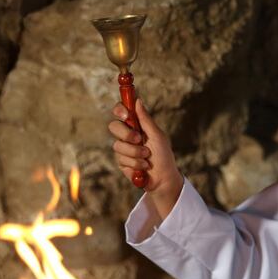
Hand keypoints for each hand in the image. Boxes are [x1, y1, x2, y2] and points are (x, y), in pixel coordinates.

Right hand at [108, 99, 183, 217]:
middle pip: (114, 126)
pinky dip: (135, 163)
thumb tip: (138, 100)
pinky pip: (121, 158)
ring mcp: (123, 148)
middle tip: (139, 139)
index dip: (119, 109)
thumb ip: (146, 120)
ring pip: (118, 145)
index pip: (122, 112)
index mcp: (137, 125)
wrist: (163, 178)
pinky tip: (143, 167)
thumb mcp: (157, 136)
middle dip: (126, 134)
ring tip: (147, 158)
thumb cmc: (163, 156)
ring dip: (135, 152)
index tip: (125, 114)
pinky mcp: (121, 162)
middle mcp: (128, 135)